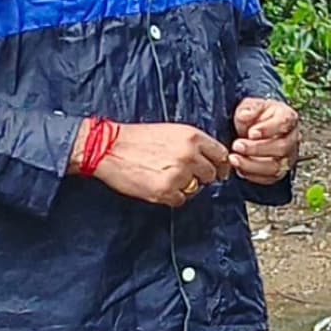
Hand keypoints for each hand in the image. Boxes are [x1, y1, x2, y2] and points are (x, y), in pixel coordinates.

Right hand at [87, 118, 231, 205]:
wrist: (109, 147)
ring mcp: (178, 174)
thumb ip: (193, 143)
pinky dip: (172, 196)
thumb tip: (210, 158)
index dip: (221, 164)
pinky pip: (180, 200)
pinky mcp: (165, 191)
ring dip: (186, 187)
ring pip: (196, 188)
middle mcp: (189, 154)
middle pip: (211, 174)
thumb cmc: (137, 138)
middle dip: (202, 177)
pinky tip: (160, 186)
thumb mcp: (171, 131)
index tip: (219, 170)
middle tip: (188, 176)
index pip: (221, 154)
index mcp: (192, 136)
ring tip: (168, 177)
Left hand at [227, 94, 299, 187]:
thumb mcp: (250, 105)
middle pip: (281, 147)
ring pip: (276, 167)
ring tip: (234, 159)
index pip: (284, 122)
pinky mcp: (279, 172)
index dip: (268, 129)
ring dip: (252, 165)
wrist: (255, 129)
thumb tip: (245, 115)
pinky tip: (239, 168)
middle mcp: (292, 138)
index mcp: (288, 117)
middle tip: (237, 145)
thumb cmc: (256, 116)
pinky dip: (253, 175)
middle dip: (257, 149)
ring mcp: (287, 157)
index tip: (251, 133)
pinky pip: (269, 178)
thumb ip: (248, 108)